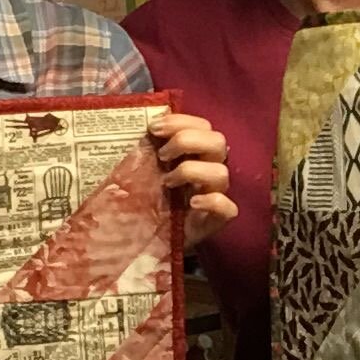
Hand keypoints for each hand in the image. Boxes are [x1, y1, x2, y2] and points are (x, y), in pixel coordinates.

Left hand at [152, 110, 236, 248]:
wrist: (147, 238)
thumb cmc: (146, 198)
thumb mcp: (143, 169)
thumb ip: (145, 149)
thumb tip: (131, 125)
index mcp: (196, 153)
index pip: (202, 126)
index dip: (181, 121)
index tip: (153, 128)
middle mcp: (209, 169)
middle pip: (217, 141)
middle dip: (187, 142)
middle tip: (162, 155)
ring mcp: (216, 194)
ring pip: (221, 173)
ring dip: (191, 171)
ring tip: (167, 182)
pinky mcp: (217, 220)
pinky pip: (228, 208)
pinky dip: (212, 201)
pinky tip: (193, 203)